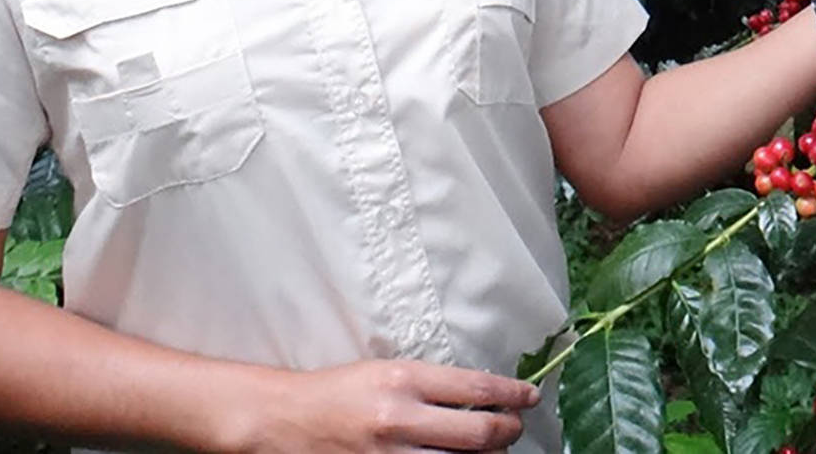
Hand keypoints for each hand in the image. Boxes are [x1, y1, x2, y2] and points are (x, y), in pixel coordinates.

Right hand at [242, 357, 538, 452]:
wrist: (285, 420)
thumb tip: (481, 396)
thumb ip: (432, 384)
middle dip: (508, 432)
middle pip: (479, 434)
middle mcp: (400, 419)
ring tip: (491, 449)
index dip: (513, 394)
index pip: (477, 388)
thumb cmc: (340, 390)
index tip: (530, 397)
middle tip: (514, 427)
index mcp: (404, 380)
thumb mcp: (388, 370)